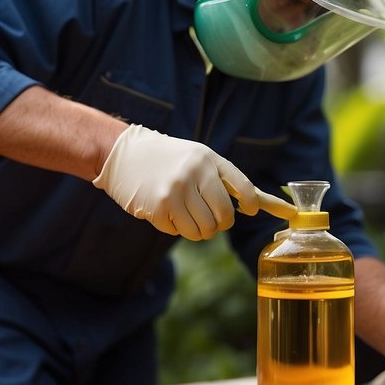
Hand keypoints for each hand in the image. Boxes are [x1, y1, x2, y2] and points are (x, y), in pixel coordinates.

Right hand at [93, 124, 262, 239]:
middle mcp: (194, 173)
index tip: (249, 210)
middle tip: (212, 220)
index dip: (250, 203)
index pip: (242, 186)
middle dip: (220, 224)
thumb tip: (263, 203)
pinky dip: (175, 227)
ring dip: (198, 230)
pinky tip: (165, 211)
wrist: (121, 152)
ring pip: (203, 230)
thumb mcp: (195, 157)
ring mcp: (176, 192)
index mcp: (207, 158)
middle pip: (224, 216)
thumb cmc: (165, 158)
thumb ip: (221, 178)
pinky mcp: (158, 208)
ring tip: (186, 215)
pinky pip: (179, 232)